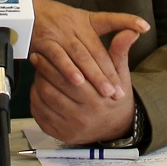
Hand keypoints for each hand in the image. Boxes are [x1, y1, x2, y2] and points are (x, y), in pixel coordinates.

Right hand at [27, 0, 149, 98]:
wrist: (26, 11)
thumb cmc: (56, 19)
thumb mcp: (83, 19)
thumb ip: (111, 26)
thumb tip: (140, 28)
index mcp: (87, 21)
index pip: (109, 26)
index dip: (123, 35)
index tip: (139, 41)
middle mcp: (75, 25)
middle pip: (96, 51)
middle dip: (108, 73)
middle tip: (118, 91)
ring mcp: (60, 33)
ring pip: (80, 56)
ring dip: (93, 74)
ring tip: (104, 91)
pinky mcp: (44, 40)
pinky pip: (58, 56)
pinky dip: (68, 69)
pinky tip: (77, 81)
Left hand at [30, 27, 144, 145]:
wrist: (116, 126)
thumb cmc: (115, 97)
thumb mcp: (121, 75)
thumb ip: (120, 52)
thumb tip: (130, 32)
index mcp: (98, 100)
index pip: (71, 79)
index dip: (56, 63)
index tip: (47, 49)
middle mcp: (83, 116)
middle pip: (54, 90)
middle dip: (43, 71)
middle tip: (37, 56)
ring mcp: (70, 127)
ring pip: (45, 101)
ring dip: (38, 83)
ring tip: (37, 70)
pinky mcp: (60, 133)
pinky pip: (40, 114)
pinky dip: (36, 99)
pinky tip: (38, 87)